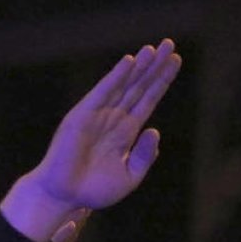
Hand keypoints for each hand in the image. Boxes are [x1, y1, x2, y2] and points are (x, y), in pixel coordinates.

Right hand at [2, 39, 181, 241]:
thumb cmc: (93, 191)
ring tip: (155, 49)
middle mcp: (113, 119)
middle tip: (170, 44)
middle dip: (154, 67)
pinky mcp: (82, 115)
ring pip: (123, 86)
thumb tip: (154, 131)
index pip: (148, 100)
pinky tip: (129, 62)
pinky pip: (102, 92)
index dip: (161, 81)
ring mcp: (98, 115)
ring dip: (139, 67)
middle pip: (139, 87)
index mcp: (126, 133)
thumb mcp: (128, 176)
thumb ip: (143, 156)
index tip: (175, 62)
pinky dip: (116, 77)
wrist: (65, 197)